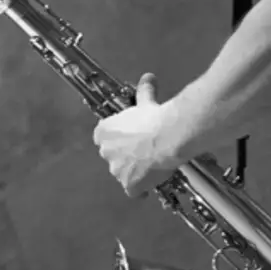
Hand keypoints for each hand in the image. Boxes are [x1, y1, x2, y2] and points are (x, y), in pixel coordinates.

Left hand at [93, 73, 183, 197]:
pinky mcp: (129, 184)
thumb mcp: (145, 101)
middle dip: (125, 157)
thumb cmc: (154, 117)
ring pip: (122, 174)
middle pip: (113, 157)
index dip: (118, 140)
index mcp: (103, 132)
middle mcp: (105, 152)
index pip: (104, 138)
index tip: (130, 140)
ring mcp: (116, 170)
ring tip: (150, 168)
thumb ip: (144, 91)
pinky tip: (149, 188)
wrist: (167, 136)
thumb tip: (148, 77)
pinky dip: (140, 191)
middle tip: (143, 153)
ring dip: (133, 173)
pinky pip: (133, 192)